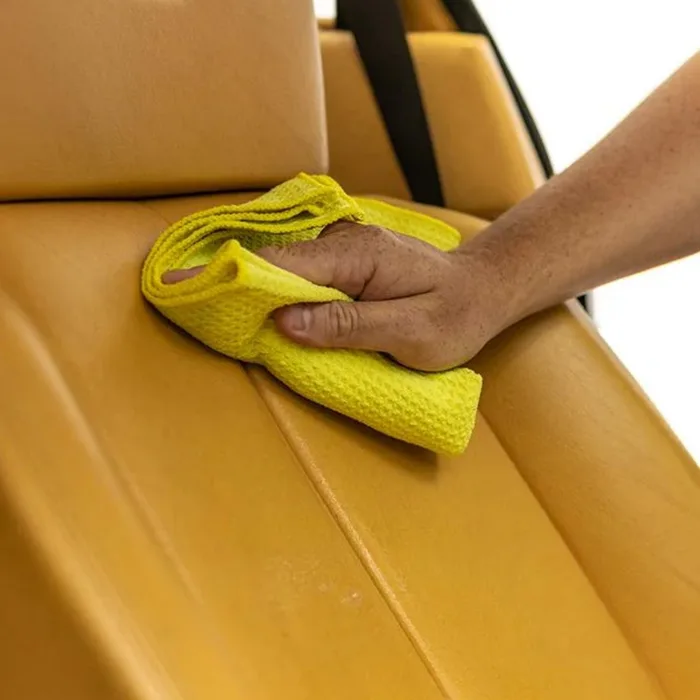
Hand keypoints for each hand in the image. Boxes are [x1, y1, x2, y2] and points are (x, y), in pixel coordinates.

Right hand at [163, 221, 507, 370]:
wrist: (482, 291)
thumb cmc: (455, 316)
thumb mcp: (412, 332)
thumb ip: (350, 325)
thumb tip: (284, 321)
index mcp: (359, 254)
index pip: (283, 266)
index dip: (232, 278)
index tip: (179, 286)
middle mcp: (345, 243)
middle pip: (274, 263)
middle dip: (229, 280)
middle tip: (177, 297)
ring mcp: (343, 251)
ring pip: (283, 269)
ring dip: (248, 286)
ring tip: (202, 301)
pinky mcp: (344, 264)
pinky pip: (300, 277)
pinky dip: (273, 290)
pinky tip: (252, 303)